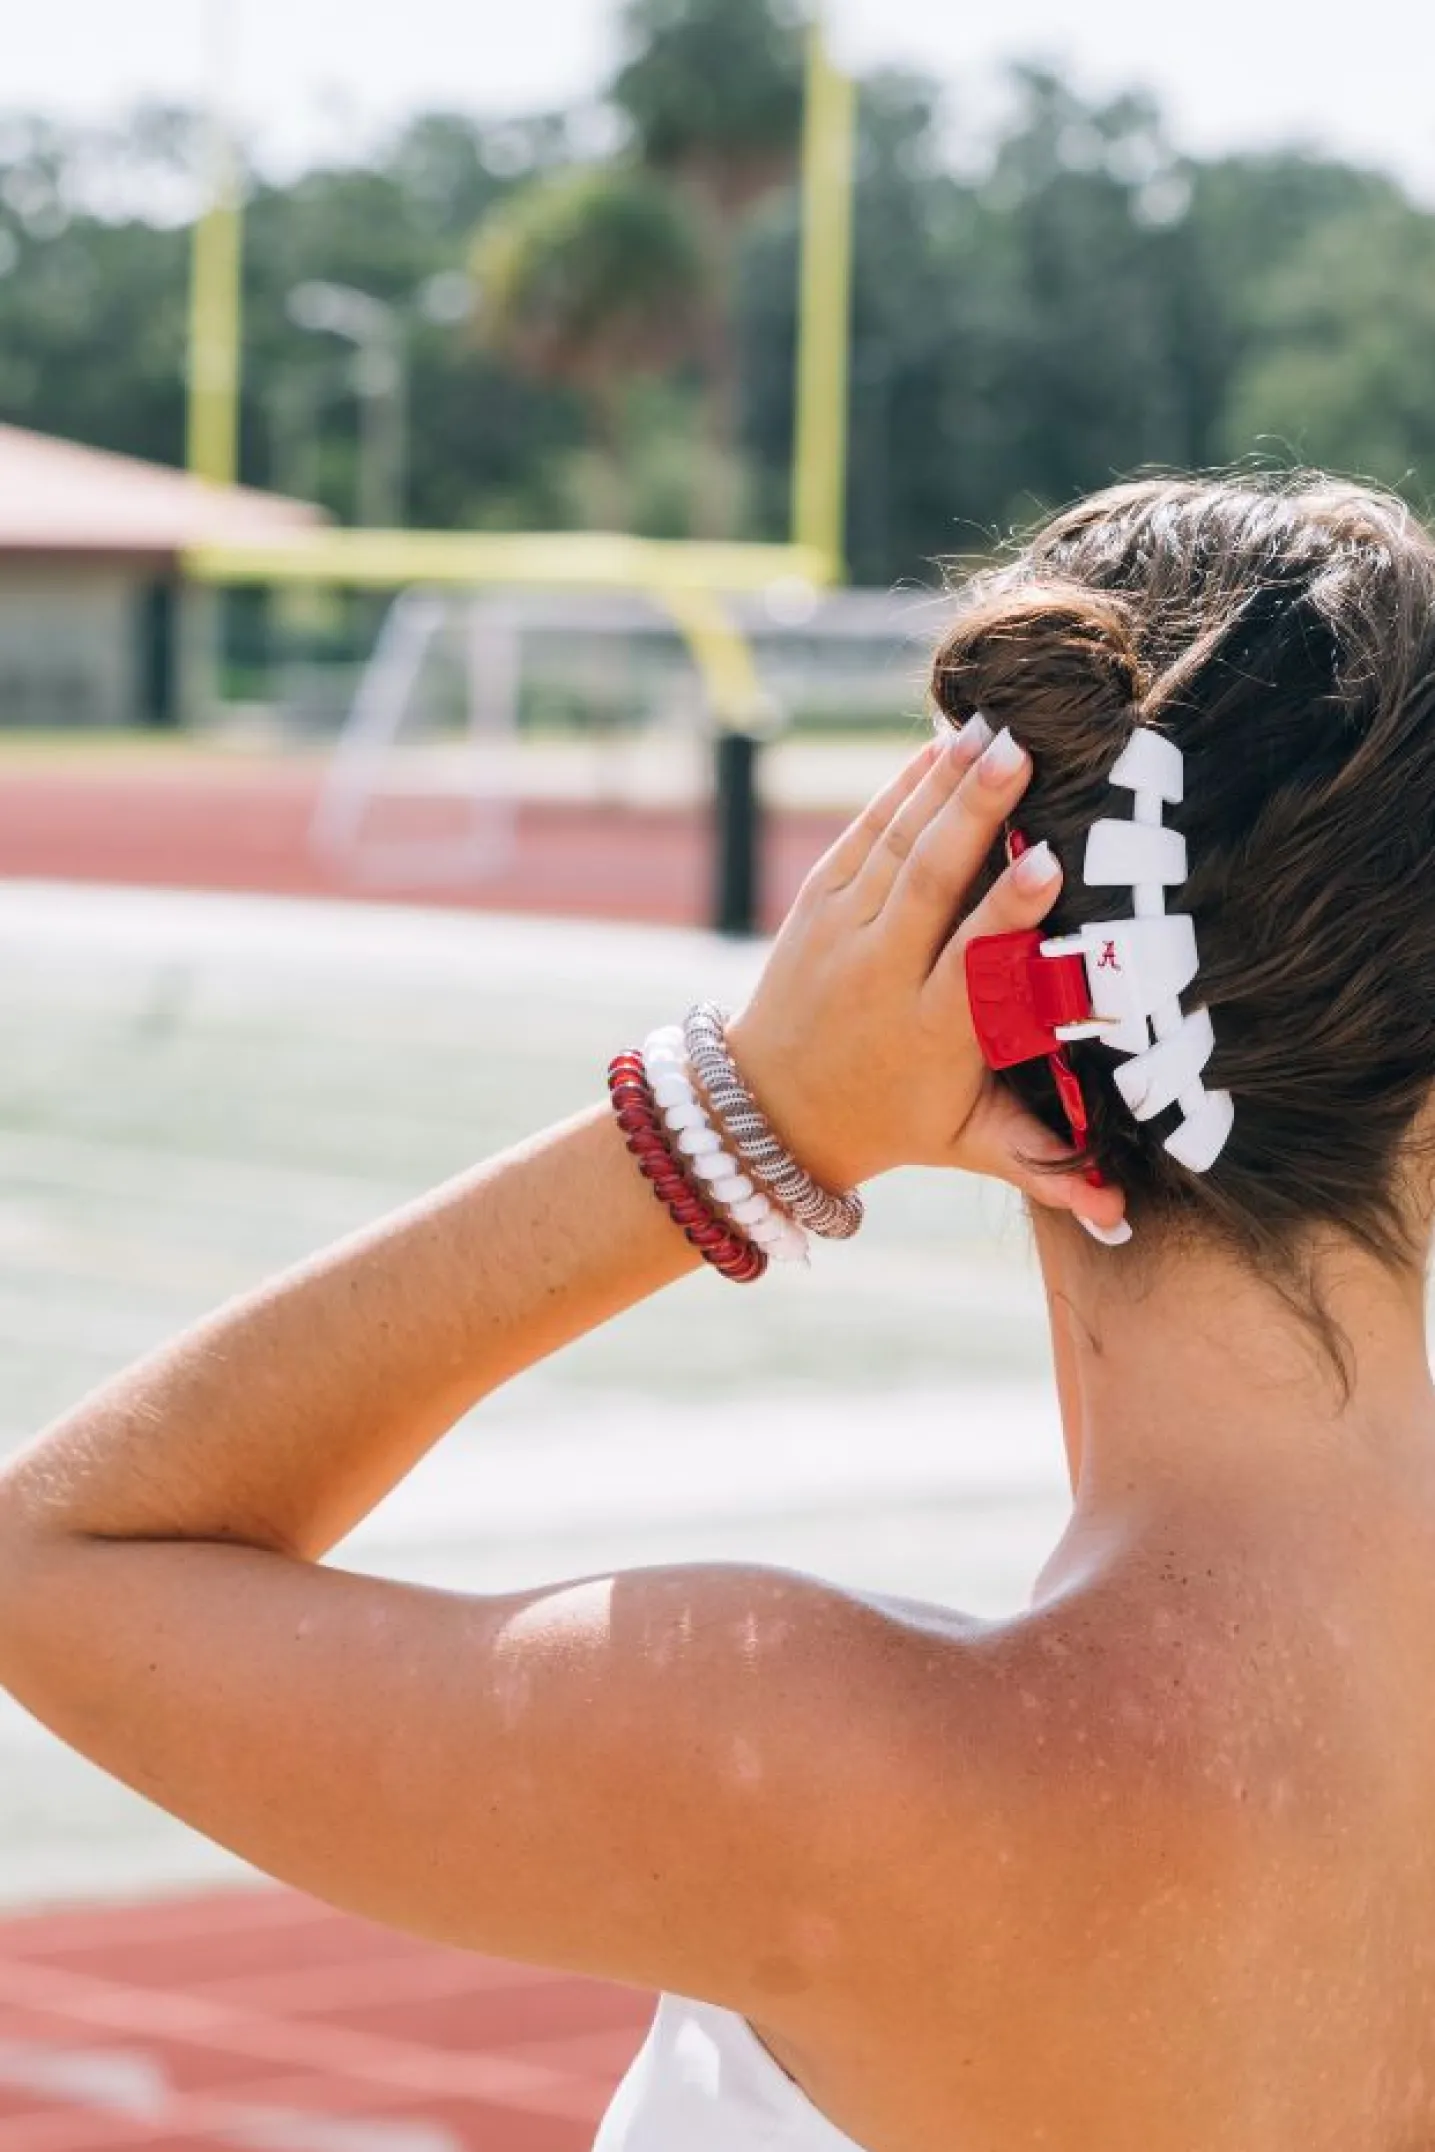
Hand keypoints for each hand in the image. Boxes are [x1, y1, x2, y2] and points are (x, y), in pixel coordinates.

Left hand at [725, 722, 1127, 1236]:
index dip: (1007, 911)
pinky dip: (897, 791)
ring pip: (894, 847)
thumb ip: (1045, 1168)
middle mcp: (880, 974)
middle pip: (928, 883)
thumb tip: (1123, 1217)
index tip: (1046, 861)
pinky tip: (936, 747)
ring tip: (989, 728)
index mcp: (928, 1032)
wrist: (768, 1108)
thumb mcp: (965, 1147)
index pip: (970, 962)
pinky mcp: (816, 905)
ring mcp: (841, 932)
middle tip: (1019, 753)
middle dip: (973, 816)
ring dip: (941, 785)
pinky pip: (860, 838)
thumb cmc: (890, 1122)